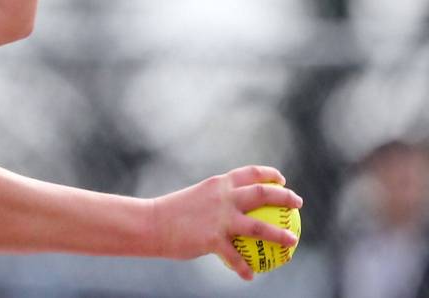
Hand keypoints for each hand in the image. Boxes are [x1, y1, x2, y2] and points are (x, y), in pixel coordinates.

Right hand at [150, 165, 302, 280]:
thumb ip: (215, 202)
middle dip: (284, 196)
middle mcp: (222, 197)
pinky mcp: (213, 239)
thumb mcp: (196, 198)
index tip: (281, 179)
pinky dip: (244, 267)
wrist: (152, 223)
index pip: (249, 173)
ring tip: (293, 242)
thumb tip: (230, 209)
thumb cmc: (172, 213)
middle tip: (297, 203)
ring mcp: (220, 218)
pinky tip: (250, 276)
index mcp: (218, 184)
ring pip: (259, 227)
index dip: (269, 174)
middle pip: (262, 193)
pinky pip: (235, 257)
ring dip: (280, 235)